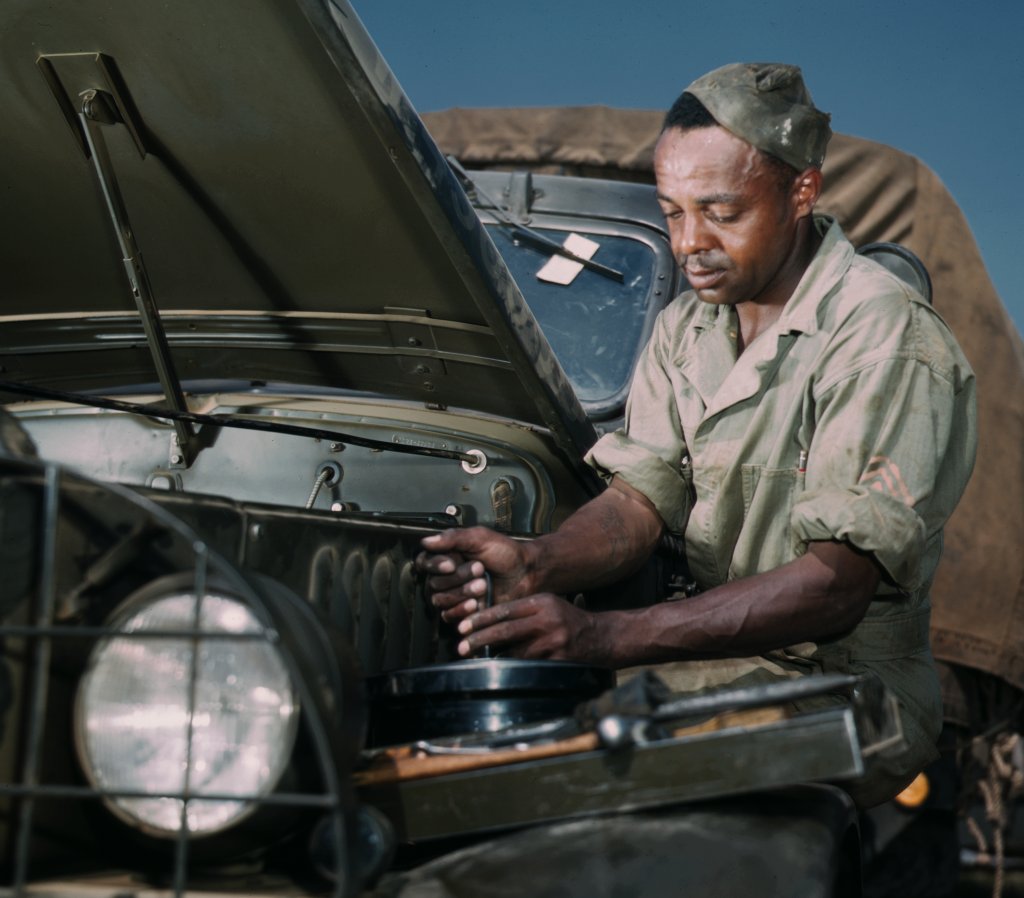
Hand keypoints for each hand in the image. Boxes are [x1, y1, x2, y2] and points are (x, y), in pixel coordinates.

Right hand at [415, 527, 532, 622]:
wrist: (526, 573)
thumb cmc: (505, 553)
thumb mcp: (479, 538)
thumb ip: (453, 538)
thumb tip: (426, 541)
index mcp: (447, 556)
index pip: (424, 563)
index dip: (434, 565)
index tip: (451, 564)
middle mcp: (447, 577)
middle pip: (433, 584)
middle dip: (457, 578)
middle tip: (480, 570)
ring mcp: (454, 596)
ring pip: (440, 601)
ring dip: (461, 593)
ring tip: (483, 585)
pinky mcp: (463, 614)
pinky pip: (448, 616)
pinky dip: (461, 610)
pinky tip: (476, 604)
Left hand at [454, 593, 610, 663]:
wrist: (601, 636)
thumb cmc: (567, 620)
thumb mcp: (548, 605)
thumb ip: (522, 610)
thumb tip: (487, 619)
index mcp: (542, 602)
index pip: (505, 609)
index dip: (481, 619)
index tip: (463, 626)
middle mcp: (548, 620)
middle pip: (506, 630)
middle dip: (480, 639)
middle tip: (461, 646)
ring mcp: (554, 641)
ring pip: (515, 652)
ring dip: (494, 657)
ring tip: (476, 659)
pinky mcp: (558, 660)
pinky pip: (529, 666)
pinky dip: (513, 668)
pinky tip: (501, 670)